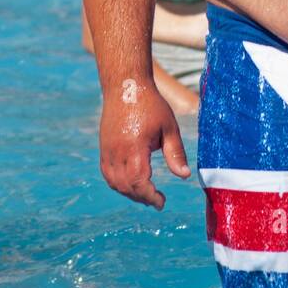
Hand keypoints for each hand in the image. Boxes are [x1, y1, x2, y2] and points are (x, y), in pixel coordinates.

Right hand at [98, 80, 190, 209]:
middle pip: (126, 186)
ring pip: (114, 182)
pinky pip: (107, 173)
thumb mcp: (169, 127)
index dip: (150, 196)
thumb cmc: (150, 104)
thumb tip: (184, 176)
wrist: (125, 86)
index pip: (139, 182)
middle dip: (142, 198)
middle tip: (157, 200)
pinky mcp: (103, 147)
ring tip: (146, 194)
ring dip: (130, 193)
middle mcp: (117, 152)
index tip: (162, 202)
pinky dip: (118, 184)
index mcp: (135, 147)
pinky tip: (131, 184)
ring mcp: (107, 150)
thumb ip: (175, 153)